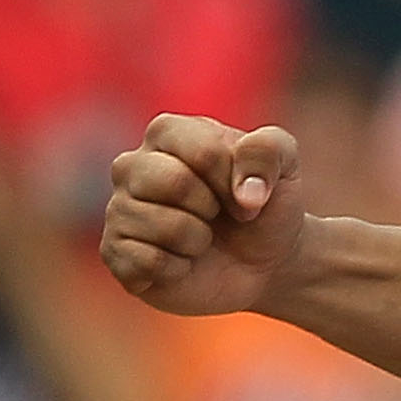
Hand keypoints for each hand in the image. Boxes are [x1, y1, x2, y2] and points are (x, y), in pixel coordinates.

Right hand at [100, 114, 304, 316]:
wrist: (262, 261)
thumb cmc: (264, 204)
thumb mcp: (285, 164)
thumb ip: (270, 150)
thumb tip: (243, 192)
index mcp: (167, 132)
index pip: (202, 150)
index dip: (234, 179)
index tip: (245, 194)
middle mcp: (132, 165)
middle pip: (172, 182)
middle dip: (211, 207)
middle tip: (218, 216)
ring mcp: (119, 210)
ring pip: (161, 225)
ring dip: (197, 240)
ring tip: (201, 239)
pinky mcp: (116, 254)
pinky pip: (145, 262)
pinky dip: (178, 268)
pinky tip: (182, 263)